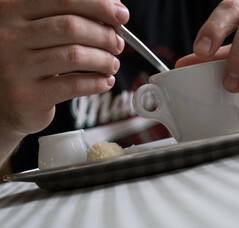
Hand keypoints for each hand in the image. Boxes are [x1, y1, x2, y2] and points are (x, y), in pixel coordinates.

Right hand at [0, 0, 128, 137]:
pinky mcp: (27, 96)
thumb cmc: (28, 60)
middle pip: (71, 26)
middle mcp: (9, 36)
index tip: (121, 15)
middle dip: (104, 35)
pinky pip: (73, 85)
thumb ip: (67, 16)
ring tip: (113, 64)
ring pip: (74, 55)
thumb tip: (114, 7)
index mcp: (13, 10)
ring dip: (104, 59)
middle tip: (118, 45)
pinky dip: (97, 83)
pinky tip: (105, 81)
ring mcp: (15, 67)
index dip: (99, 5)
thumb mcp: (39, 31)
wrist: (4, 101)